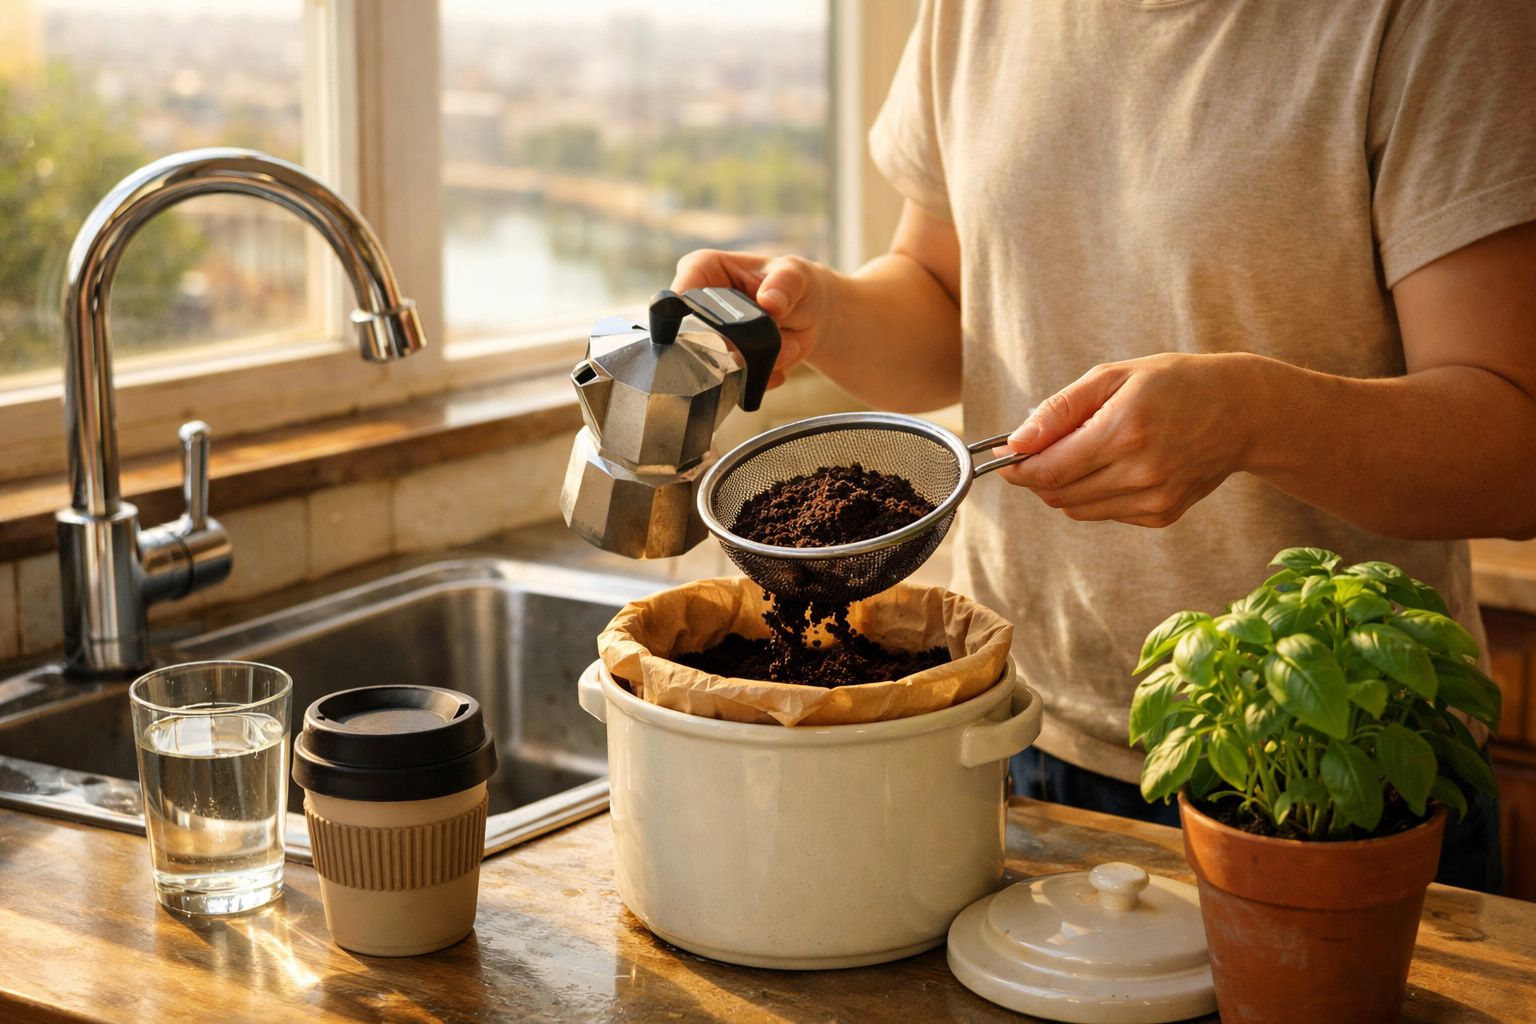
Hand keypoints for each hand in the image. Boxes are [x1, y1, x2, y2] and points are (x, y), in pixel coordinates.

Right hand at [672, 249, 831, 389]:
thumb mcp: (796, 273)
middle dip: (737, 345)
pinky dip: (763, 378)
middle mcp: (698, 307)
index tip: (716, 330)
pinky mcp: (725, 364)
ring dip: (758, 363)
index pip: (681, 293)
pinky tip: (782, 365)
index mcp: (703, 270)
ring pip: (718, 364)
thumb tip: (770, 301)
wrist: (812, 315)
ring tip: (789, 345)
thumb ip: (785, 283)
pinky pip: (734, 383)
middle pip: (693, 338)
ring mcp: (710, 339)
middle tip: (777, 336)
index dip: (686, 313)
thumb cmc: (795, 283)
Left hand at [996, 353, 1259, 526]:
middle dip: (1037, 475)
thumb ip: (1059, 410)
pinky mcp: (1162, 516)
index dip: (1017, 467)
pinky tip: (1117, 465)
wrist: (1243, 411)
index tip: (1005, 455)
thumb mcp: (1113, 377)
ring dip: (1064, 486)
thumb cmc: (1173, 384)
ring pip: (1076, 509)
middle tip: (1041, 448)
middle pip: (1056, 494)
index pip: (1047, 470)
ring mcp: (1153, 499)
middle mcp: (1140, 472)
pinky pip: (1104, 513)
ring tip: (1087, 450)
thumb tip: (1015, 442)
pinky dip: (1095, 494)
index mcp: (1124, 431)